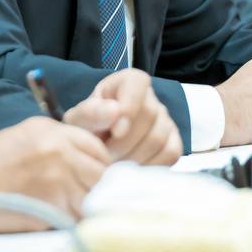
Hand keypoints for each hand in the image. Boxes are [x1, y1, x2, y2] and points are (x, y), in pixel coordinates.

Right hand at [0, 117, 110, 231]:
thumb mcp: (22, 138)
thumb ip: (56, 145)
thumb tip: (83, 164)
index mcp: (51, 130)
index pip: (97, 147)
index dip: (99, 165)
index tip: (94, 178)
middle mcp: (59, 150)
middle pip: (101, 172)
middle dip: (98, 188)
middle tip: (87, 199)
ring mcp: (58, 178)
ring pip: (93, 197)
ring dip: (86, 208)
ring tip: (70, 212)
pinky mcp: (52, 205)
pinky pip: (76, 217)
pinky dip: (72, 223)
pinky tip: (58, 222)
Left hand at [62, 68, 182, 164]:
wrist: (95, 148)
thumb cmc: (87, 128)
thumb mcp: (79, 119)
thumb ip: (90, 113)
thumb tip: (115, 111)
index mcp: (128, 82)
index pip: (138, 83)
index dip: (129, 107)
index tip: (114, 131)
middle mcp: (151, 98)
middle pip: (149, 115)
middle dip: (124, 142)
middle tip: (105, 156)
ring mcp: (165, 121)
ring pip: (159, 138)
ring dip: (133, 157)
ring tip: (113, 165)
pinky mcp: (173, 143)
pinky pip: (170, 154)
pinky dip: (149, 166)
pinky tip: (131, 170)